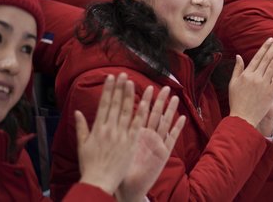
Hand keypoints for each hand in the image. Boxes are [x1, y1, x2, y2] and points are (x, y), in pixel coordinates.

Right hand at [76, 73, 151, 195]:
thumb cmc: (89, 165)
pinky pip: (137, 125)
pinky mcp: (131, 143)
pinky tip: (145, 102)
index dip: (108, 90)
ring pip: (127, 111)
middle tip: (123, 74)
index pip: (104, 104)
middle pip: (116, 104)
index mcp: (97, 128)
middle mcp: (109, 129)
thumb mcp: (82, 145)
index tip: (111, 78)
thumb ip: (81, 127)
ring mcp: (121, 135)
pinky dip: (141, 113)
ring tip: (132, 82)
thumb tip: (77, 112)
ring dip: (130, 95)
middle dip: (119, 88)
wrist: (99, 182)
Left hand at [116, 86, 186, 201]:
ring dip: (170, 110)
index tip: (144, 85)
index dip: (142, 99)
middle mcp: (147, 136)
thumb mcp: (112, 148)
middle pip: (155, 114)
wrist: (127, 188)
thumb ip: (107, 132)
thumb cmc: (118, 169)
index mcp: (134, 133)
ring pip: (165, 123)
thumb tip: (90, 119)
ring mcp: (156, 144)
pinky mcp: (163, 153)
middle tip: (165, 87)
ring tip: (174, 97)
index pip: (139, 112)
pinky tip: (182, 118)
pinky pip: (171, 138)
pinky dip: (177, 128)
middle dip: (159, 100)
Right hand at [228, 36, 272, 128]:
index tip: (271, 39)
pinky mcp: (270, 92)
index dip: (265, 47)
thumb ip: (237, 69)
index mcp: (246, 74)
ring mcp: (263, 84)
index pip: (258, 57)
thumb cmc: (236, 101)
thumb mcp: (233, 83)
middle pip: (267, 59)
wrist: (242, 118)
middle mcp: (255, 77)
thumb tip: (238, 56)